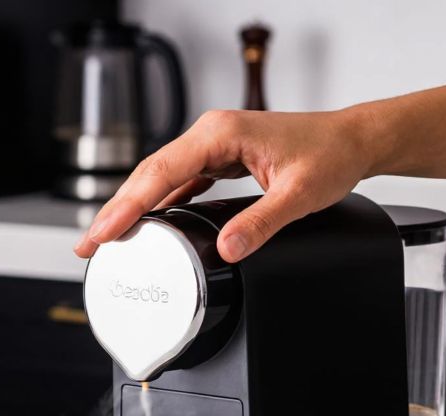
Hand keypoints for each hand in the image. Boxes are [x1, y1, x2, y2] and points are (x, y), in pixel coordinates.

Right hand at [71, 54, 445, 262]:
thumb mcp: (299, 195)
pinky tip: (148, 226)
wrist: (355, 141)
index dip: (126, 207)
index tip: (103, 233)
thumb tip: (226, 251)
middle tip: (89, 247)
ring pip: (161, 179)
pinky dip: (159, 204)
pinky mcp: (221, 158)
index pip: (159, 173)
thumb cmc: (331, 156)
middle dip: (117, 212)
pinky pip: (180, 182)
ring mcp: (214, 146)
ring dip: (134, 209)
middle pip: (149, 175)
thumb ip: (261, 224)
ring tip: (107, 241)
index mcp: (221, 134)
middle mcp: (211, 134)